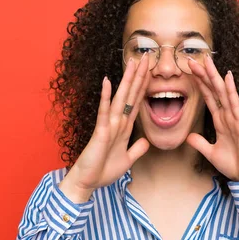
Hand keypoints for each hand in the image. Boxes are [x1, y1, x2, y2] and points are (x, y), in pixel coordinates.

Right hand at [59, 53, 150, 200]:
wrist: (87, 183)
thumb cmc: (103, 171)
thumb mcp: (127, 160)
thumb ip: (136, 149)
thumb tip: (146, 141)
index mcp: (124, 127)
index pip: (137, 101)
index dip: (144, 85)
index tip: (151, 70)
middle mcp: (117, 122)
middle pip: (131, 94)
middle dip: (139, 76)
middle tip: (147, 56)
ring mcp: (108, 125)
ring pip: (120, 99)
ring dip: (126, 80)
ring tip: (132, 62)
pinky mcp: (100, 132)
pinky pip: (104, 112)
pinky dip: (106, 97)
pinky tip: (107, 82)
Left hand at [186, 55, 238, 181]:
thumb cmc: (235, 165)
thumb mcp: (211, 153)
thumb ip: (200, 144)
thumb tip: (188, 137)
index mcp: (221, 121)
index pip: (209, 97)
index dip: (200, 84)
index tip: (190, 71)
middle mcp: (228, 116)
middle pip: (214, 90)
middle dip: (203, 75)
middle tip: (192, 59)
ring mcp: (236, 118)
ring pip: (223, 93)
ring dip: (214, 77)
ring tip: (206, 61)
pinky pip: (235, 104)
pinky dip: (231, 90)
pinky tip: (227, 77)